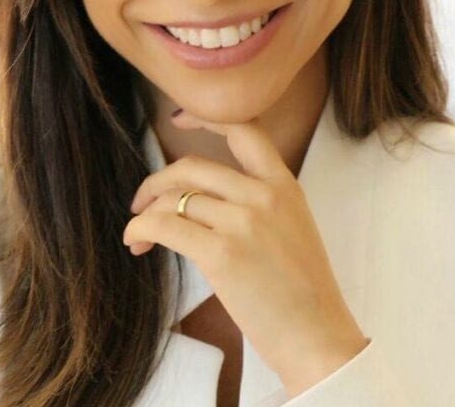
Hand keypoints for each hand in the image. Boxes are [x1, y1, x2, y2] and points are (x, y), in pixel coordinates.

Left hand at [123, 108, 368, 393]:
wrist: (318, 337)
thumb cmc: (302, 289)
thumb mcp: (291, 225)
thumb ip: (258, 200)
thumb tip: (203, 195)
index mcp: (284, 184)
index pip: (244, 129)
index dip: (205, 117)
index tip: (178, 120)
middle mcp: (264, 194)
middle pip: (192, 165)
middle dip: (158, 180)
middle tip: (142, 201)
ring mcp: (244, 221)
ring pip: (175, 197)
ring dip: (146, 212)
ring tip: (139, 233)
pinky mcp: (222, 253)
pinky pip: (165, 226)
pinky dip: (140, 230)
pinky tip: (136, 242)